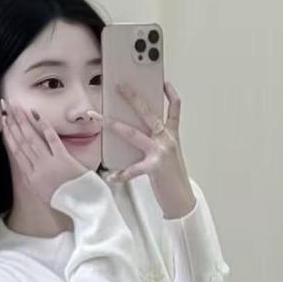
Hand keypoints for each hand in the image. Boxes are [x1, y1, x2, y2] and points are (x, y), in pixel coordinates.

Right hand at [0, 98, 102, 195]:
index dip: (8, 135)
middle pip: (22, 142)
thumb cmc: (66, 201)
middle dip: (12, 122)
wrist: (82, 206)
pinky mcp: (64, 159)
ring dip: (23, 121)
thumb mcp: (44, 194)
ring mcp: (49, 163)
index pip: (16, 152)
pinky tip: (36, 115)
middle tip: (6, 106)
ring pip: (32, 139)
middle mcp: (37, 169)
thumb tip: (27, 166)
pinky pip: (52, 140)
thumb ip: (34, 179)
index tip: (3, 121)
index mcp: (30, 178)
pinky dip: (44, 126)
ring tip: (16, 107)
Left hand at [103, 78, 195, 217]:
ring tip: (99, 119)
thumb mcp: (168, 154)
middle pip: (149, 113)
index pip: (175, 108)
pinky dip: (120, 174)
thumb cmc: (173, 177)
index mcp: (172, 135)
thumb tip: (138, 132)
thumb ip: (156, 141)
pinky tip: (110, 177)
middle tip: (119, 86)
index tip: (164, 82)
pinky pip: (132, 169)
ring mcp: (161, 152)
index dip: (170, 94)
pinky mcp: (154, 167)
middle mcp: (167, 140)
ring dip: (114, 125)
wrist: (182, 199)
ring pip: (133, 133)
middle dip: (132, 97)